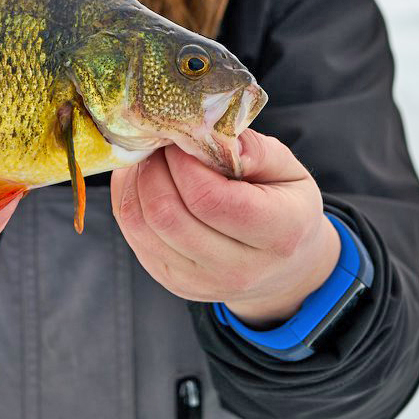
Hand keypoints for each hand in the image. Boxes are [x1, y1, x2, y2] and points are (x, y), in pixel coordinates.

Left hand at [111, 130, 341, 326]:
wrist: (286, 268)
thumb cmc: (286, 207)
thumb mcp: (289, 170)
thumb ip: (255, 150)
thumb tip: (210, 134)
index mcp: (278, 234)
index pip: (210, 199)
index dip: (184, 162)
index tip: (181, 137)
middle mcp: (239, 269)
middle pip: (169, 215)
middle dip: (154, 168)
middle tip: (161, 141)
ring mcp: (202, 282)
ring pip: (143, 227)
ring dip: (136, 183)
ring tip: (151, 157)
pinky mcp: (174, 283)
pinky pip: (134, 238)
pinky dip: (129, 201)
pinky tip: (143, 180)